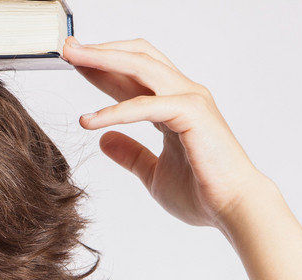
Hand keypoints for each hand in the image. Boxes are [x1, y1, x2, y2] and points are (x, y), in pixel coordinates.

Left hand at [62, 37, 271, 228]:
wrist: (234, 210)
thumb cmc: (202, 193)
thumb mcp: (153, 172)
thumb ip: (130, 154)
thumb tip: (104, 140)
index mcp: (174, 104)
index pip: (132, 75)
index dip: (102, 66)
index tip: (72, 61)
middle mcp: (183, 93)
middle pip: (136, 56)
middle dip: (100, 50)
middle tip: (67, 47)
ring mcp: (189, 99)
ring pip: (141, 66)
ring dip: (103, 60)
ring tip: (72, 59)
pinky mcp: (192, 113)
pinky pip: (145, 106)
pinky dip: (114, 110)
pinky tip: (89, 120)